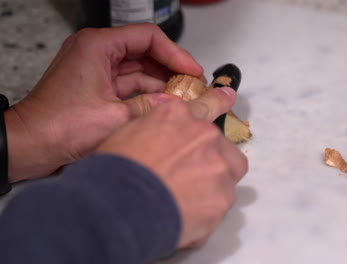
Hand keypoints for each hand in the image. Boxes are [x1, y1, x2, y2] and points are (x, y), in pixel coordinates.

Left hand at [5, 23, 203, 181]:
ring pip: (140, 70)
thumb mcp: (115, 117)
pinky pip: (130, 85)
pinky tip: (166, 105)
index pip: (148, 38)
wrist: (29, 146)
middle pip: (146, 52)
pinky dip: (148, 94)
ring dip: (162, 83)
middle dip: (171, 69)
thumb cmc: (57, 127)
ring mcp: (96, 70)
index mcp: (98, 46)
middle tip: (193, 85)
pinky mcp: (97, 87)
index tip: (193, 70)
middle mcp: (97, 53)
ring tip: (185, 97)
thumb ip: (152, 107)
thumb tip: (180, 105)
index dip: (176, 53)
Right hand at [97, 88, 247, 247]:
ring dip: (214, 183)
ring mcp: (218, 164)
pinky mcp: (223, 195)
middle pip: (222, 145)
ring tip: (188, 199)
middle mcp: (203, 134)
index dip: (218, 102)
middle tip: (192, 177)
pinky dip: (210, 208)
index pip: (207, 104)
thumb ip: (155, 128)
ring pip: (229, 172)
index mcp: (177, 116)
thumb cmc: (114, 171)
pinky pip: (223, 200)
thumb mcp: (127, 133)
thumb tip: (164, 136)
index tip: (228, 97)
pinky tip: (188, 214)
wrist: (119, 206)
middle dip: (212, 159)